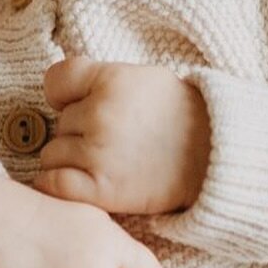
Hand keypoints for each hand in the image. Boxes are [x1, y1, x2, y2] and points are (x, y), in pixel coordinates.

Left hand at [34, 58, 210, 215]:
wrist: (216, 159)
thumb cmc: (178, 118)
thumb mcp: (143, 78)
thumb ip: (100, 79)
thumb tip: (56, 91)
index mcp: (112, 80)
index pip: (56, 81)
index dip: (63, 95)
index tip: (77, 104)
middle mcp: (102, 114)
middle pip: (58, 123)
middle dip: (78, 132)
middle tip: (115, 139)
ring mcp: (99, 153)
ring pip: (52, 154)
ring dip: (71, 161)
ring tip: (109, 161)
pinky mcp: (101, 189)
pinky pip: (52, 184)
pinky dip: (59, 186)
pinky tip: (81, 183)